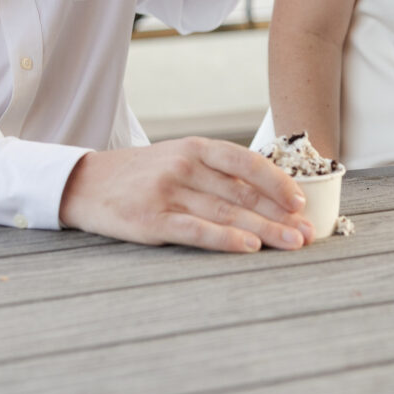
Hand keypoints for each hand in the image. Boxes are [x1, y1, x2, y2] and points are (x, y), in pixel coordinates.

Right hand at [58, 137, 315, 251]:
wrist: (85, 183)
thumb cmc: (141, 175)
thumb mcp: (177, 159)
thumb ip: (215, 172)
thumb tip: (266, 194)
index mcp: (195, 148)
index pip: (245, 162)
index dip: (277, 182)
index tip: (301, 202)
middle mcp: (184, 166)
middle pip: (242, 192)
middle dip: (280, 215)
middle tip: (308, 233)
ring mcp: (168, 192)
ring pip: (226, 212)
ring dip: (264, 230)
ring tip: (292, 243)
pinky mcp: (152, 220)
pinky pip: (196, 230)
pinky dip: (225, 238)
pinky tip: (248, 246)